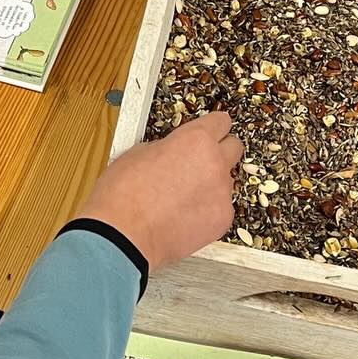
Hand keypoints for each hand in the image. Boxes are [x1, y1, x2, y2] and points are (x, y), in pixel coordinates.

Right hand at [80, 113, 240, 273]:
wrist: (123, 236)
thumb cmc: (123, 195)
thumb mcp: (138, 153)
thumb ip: (167, 147)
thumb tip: (173, 151)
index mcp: (195, 139)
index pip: (221, 121)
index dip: (214, 125)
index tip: (213, 128)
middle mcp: (215, 163)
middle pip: (234, 147)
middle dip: (219, 151)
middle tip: (200, 161)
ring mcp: (222, 193)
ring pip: (226, 181)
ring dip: (211, 183)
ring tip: (182, 197)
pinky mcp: (222, 220)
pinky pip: (221, 208)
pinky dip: (207, 210)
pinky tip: (184, 216)